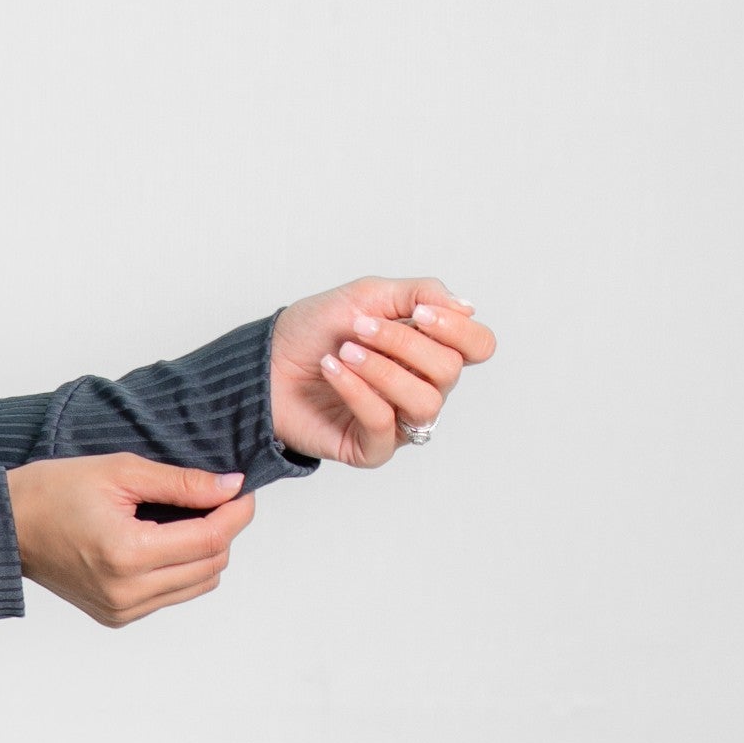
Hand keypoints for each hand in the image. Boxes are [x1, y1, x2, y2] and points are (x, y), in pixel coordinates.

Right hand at [6, 455, 257, 629]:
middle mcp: (128, 592)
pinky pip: (172, 595)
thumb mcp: (120, 471)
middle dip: (224, 529)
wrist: (8, 527)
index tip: (243, 489)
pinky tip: (163, 541)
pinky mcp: (117, 617)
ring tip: (189, 518)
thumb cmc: (53, 492)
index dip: (237, 513)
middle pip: (211, 565)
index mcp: (127, 554)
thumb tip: (229, 487)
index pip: (210, 540)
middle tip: (217, 497)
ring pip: (199, 584)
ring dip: (205, 551)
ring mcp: (122, 610)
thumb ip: (180, 482)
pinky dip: (181, 568)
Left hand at [271, 280, 497, 465]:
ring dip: (381, 369)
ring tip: (345, 351)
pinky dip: (357, 391)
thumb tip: (468, 307)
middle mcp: (422, 386)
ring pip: (424, 401)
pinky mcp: (372, 448)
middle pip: (449, 370)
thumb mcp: (368, 297)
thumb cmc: (314, 331)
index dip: (458, 329)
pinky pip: (384, 424)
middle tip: (360, 328)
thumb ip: (420, 294)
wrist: (265, 363)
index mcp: (429, 350)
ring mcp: (400, 420)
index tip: (420, 312)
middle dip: (403, 343)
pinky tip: (332, 370)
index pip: (478, 346)